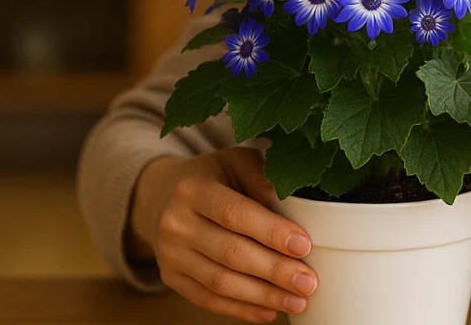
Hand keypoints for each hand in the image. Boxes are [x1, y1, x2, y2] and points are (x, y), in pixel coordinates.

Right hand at [128, 147, 317, 322]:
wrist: (162, 196)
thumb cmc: (212, 177)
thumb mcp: (234, 162)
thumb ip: (261, 176)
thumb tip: (290, 201)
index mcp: (193, 189)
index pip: (234, 214)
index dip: (271, 232)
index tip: (304, 246)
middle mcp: (176, 223)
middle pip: (230, 253)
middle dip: (274, 271)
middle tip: (309, 282)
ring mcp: (170, 254)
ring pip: (220, 282)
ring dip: (263, 295)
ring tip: (298, 301)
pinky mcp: (171, 278)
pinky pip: (208, 300)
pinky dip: (241, 309)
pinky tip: (270, 311)